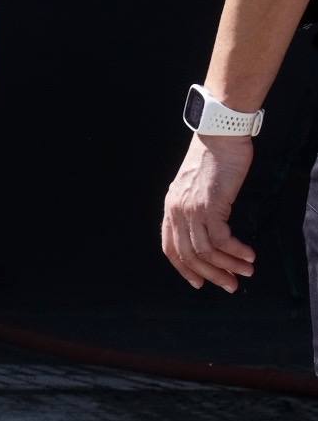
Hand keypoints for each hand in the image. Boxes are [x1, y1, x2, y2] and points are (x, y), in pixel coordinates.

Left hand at [161, 134, 255, 291]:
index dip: (184, 269)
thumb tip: (207, 229)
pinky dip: (235, 251)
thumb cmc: (213, 159)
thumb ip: (194, 208)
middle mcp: (176, 213)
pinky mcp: (210, 206)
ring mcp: (191, 210)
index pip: (170, 249)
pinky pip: (221, 239)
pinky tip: (248, 255)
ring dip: (228, 266)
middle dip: (210, 275)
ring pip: (205, 251)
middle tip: (229, 285)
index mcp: (170, 210)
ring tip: (245, 272)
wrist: (219, 135)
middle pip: (188, 256)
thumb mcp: (195, 187)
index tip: (199, 282)